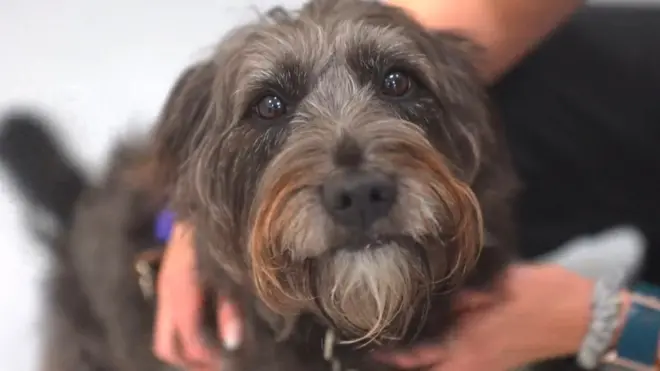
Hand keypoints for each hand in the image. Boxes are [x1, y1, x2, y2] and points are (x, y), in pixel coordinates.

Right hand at [152, 222, 242, 368]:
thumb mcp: (232, 275)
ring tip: (212, 354)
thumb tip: (232, 345)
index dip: (211, 357)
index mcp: (183, 293)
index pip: (191, 340)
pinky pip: (168, 321)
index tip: (231, 362)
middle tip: (218, 366)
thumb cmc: (222, 239)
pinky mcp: (167, 284)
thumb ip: (231, 310)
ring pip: (164, 337)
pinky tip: (207, 331)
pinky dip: (184, 335)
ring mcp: (164, 290)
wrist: (202, 206)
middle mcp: (168, 295)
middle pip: (168, 347)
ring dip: (187, 351)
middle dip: (193, 362)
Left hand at [378, 264, 593, 370]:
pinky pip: (464, 361)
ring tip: (402, 341)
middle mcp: (475, 357)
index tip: (376, 351)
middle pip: (432, 367)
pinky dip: (446, 354)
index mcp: (472, 343)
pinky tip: (438, 335)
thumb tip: (441, 301)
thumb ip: (467, 297)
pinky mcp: (499, 357)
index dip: (398, 359)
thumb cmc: (542, 294)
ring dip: (426, 358)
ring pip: (447, 366)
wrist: (580, 312)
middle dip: (407, 359)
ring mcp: (488, 360)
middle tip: (382, 348)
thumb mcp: (501, 286)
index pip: (425, 360)